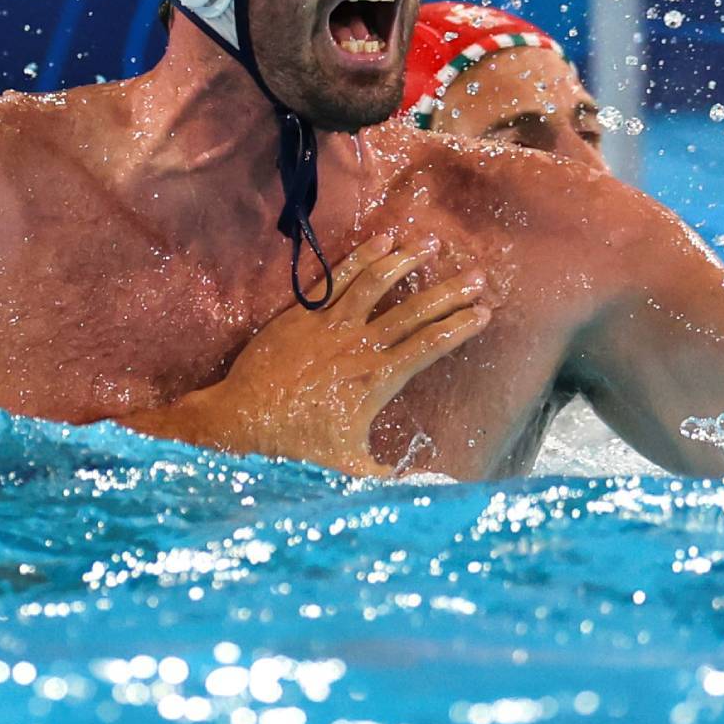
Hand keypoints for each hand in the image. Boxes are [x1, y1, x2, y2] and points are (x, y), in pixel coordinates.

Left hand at [130, 233, 491, 476]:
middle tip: (477, 274)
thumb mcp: (350, 471)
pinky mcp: (304, 314)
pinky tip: (384, 239)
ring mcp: (330, 325)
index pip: (428, 346)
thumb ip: (393, 477)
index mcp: (376, 381)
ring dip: (407, 260)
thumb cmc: (295, 450)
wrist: (240, 424)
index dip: (458, 327)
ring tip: (431, 244)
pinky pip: (340, 277)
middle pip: (413, 311)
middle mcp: (358, 347)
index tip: (484, 312)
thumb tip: (439, 484)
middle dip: (448, 291)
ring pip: (377, 283)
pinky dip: (363, 256)